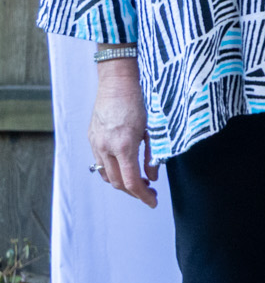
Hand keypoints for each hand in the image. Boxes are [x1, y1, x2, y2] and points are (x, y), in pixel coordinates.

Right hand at [88, 56, 157, 207]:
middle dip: (134, 191)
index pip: (132, 181)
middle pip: (117, 182)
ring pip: (107, 174)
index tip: (153, 201)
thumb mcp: (153, 128)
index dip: (143, 195)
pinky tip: (125, 167)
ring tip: (139, 181)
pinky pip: (100, 162)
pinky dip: (112, 170)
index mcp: (123, 145)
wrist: (118, 81)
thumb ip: (153, 154)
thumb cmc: (140, 100)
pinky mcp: (92, 138)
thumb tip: (153, 176)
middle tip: (149, 192)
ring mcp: (96, 143)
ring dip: (122, 182)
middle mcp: (105, 147)